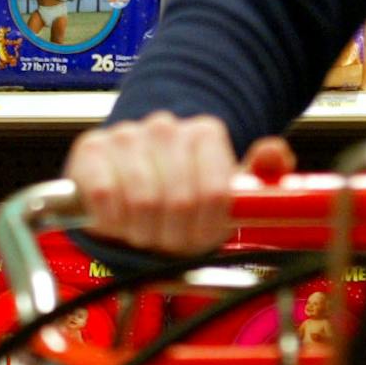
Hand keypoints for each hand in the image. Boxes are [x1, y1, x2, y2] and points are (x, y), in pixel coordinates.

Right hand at [64, 113, 293, 254]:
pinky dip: (111, 219)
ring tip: (141, 229)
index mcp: (205, 133)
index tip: (195, 236)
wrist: (126, 189)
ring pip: (142, 200)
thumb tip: (274, 153)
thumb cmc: (179, 197)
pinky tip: (115, 218)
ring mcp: (126, 134)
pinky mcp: (91, 148)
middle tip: (165, 238)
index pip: (213, 192)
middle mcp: (165, 126)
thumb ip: (262, 176)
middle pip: (179, 200)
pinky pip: (105, 194)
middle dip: (171, 234)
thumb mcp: (227, 194)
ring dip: (141, 230)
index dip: (204, 228)